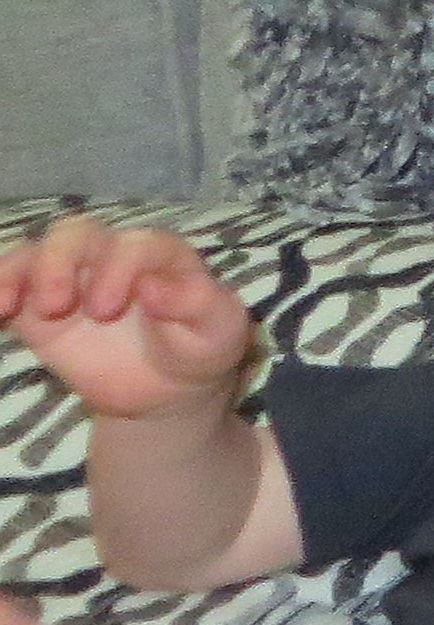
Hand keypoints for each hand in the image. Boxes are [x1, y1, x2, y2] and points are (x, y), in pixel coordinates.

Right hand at [1, 219, 254, 420]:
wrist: (168, 391)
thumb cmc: (200, 349)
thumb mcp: (220, 331)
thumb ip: (197, 303)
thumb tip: (152, 287)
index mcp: (160, 256)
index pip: (134, 244)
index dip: (117, 268)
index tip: (106, 310)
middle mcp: (111, 257)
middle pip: (76, 234)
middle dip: (60, 261)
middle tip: (59, 306)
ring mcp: (72, 278)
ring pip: (36, 252)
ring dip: (19, 272)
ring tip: (10, 305)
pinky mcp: (38, 308)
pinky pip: (9, 284)